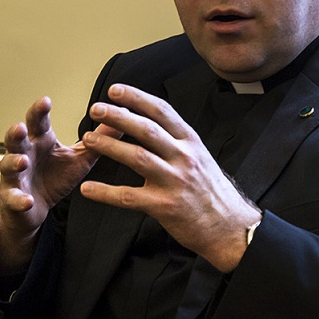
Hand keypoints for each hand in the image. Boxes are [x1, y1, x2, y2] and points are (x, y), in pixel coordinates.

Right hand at [0, 96, 120, 271]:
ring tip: (22, 161)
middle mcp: (24, 153)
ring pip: (8, 164)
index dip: (40, 111)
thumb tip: (124, 117)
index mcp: (41, 141)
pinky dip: (19, 199)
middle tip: (21, 126)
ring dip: (14, 162)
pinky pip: (14, 198)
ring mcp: (15, 175)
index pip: (38, 121)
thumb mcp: (80, 157)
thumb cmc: (54, 177)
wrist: (33, 209)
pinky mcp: (13, 198)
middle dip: (16, 131)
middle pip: (15, 138)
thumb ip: (99, 139)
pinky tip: (26, 200)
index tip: (46, 101)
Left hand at [79, 84, 261, 272]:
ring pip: (137, 157)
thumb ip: (177, 141)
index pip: (162, 111)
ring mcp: (174, 181)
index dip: (136, 98)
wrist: (230, 228)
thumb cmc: (212, 192)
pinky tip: (87, 189)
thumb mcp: (201, 157)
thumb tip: (148, 122)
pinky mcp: (164, 206)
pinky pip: (128, 197)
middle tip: (96, 109)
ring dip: (109, 146)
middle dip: (118, 116)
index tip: (115, 90)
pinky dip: (105, 193)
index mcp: (191, 142)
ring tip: (88, 139)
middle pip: (147, 130)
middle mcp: (184, 158)